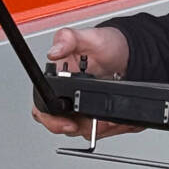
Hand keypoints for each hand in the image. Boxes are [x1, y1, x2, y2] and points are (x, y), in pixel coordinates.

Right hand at [31, 25, 142, 139]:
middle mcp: (65, 97)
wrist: (125, 52)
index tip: (67, 123)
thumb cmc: (103, 44)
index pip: (43, 108)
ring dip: (99, 128)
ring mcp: (80, 108)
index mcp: (56, 81)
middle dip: (81, 128)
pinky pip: (100, 130)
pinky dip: (111, 126)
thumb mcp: (86, 37)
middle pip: (62, 126)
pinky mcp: (96, 115)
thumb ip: (67, 39)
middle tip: (96, 123)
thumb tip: (53, 52)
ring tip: (111, 119)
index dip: (52, 120)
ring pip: (83, 131)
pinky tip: (118, 119)